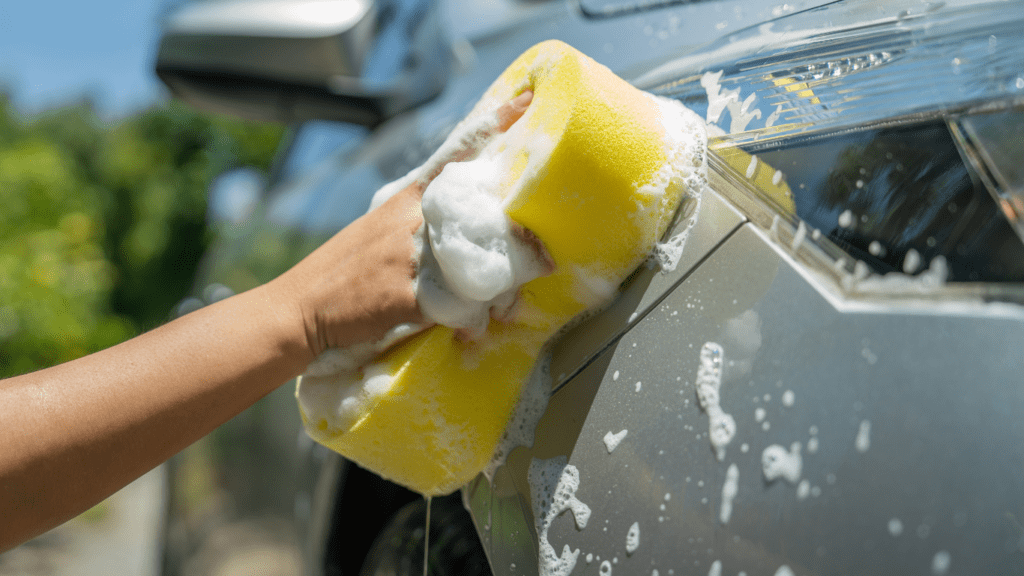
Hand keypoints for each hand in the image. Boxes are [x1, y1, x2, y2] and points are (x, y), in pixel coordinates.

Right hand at [271, 90, 533, 355]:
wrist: (302, 306)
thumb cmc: (347, 269)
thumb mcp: (383, 228)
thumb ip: (424, 222)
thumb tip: (475, 228)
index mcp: (409, 197)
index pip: (456, 153)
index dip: (493, 125)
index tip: (528, 98)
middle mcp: (413, 218)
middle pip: (485, 213)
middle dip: (519, 235)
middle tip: (544, 258)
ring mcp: (409, 254)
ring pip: (480, 264)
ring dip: (499, 292)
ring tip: (509, 306)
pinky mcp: (406, 294)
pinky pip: (459, 306)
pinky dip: (470, 320)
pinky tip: (471, 329)